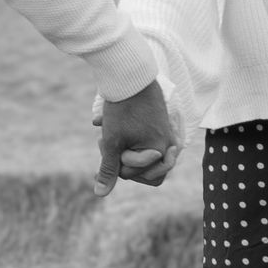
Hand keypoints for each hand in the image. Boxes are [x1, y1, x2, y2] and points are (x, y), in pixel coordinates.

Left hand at [92, 79, 178, 194]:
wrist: (130, 74)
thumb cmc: (122, 109)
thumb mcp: (112, 142)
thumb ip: (109, 169)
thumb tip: (100, 194)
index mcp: (161, 150)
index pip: (139, 176)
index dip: (119, 166)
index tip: (111, 148)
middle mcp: (168, 143)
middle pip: (141, 167)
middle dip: (120, 158)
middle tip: (104, 142)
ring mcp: (163, 133)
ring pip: (138, 153)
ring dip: (120, 147)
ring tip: (105, 135)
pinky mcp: (157, 123)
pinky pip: (140, 138)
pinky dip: (122, 135)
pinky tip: (104, 123)